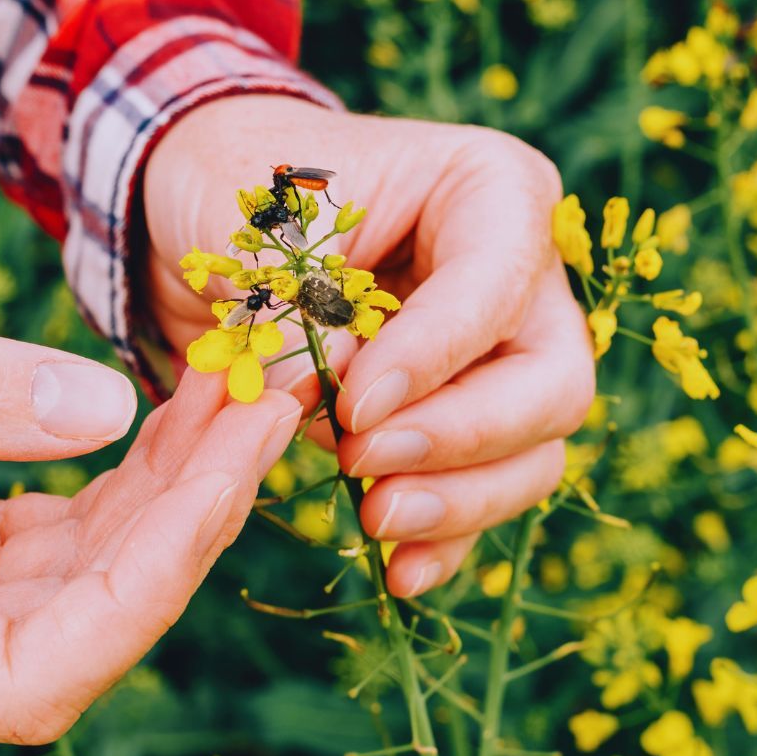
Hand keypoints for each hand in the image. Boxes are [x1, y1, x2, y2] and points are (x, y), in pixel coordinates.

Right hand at [0, 265, 299, 740]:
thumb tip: (108, 408)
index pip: (29, 672)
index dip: (148, 589)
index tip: (229, 472)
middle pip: (81, 628)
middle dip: (188, 522)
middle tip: (272, 398)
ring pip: (82, 579)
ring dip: (170, 491)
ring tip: (242, 384)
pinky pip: (53, 532)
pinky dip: (120, 474)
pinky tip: (175, 404)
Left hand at [144, 96, 593, 598]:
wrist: (207, 213)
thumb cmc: (238, 182)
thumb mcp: (257, 222)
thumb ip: (300, 305)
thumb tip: (334, 401)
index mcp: (492, 191)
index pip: (496, 286)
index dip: (434, 357)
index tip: (353, 408)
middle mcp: (521, 277)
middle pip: (549, 383)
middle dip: (462, 439)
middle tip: (363, 463)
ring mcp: (501, 356)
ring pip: (532, 452)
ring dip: (459, 500)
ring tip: (373, 518)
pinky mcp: (461, 419)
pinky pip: (484, 492)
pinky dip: (446, 538)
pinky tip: (399, 572)